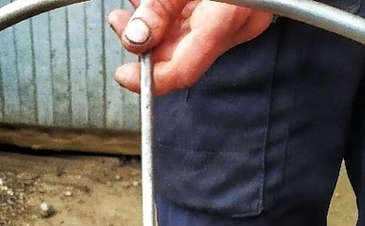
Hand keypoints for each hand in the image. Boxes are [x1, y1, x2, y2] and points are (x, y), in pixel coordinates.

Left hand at [108, 0, 274, 93]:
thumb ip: (160, 8)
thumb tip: (137, 38)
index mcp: (229, 15)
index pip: (185, 69)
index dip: (151, 79)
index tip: (125, 75)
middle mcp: (242, 23)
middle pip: (185, 55)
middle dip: (147, 42)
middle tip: (120, 23)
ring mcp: (245, 18)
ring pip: (190, 40)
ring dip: (157, 27)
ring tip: (134, 4)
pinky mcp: (239, 10)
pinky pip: (202, 24)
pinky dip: (175, 16)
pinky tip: (156, 1)